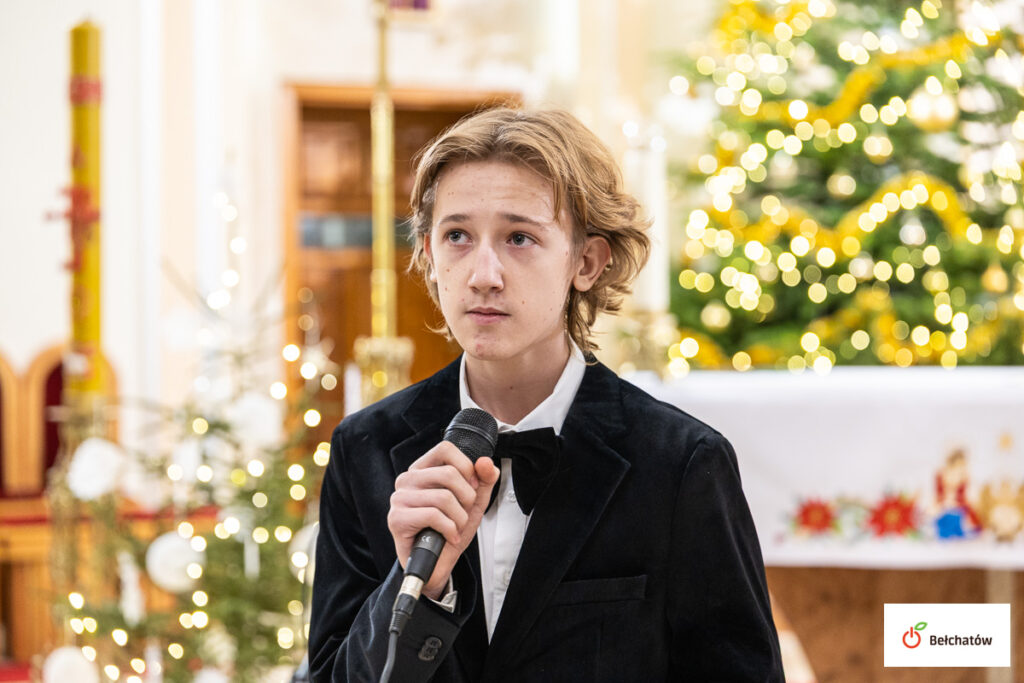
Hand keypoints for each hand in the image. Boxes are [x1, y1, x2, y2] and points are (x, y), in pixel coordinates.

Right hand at [388, 441, 499, 599]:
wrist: (436, 564)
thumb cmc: (450, 530)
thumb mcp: (473, 502)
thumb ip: (484, 480)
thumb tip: (485, 462)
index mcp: (423, 469)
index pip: (445, 449)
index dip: (466, 467)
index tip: (472, 486)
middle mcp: (408, 480)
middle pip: (449, 473)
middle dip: (467, 498)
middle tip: (463, 514)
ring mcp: (399, 498)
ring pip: (444, 497)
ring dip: (459, 518)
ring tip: (455, 528)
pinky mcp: (397, 519)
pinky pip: (433, 515)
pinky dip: (449, 529)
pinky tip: (448, 536)